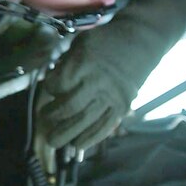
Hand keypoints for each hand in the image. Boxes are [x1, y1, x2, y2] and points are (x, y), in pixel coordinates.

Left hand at [36, 0, 185, 151]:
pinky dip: (89, 139)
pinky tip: (76, 145)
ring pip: (84, 122)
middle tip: (44, 121)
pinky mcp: (122, 106)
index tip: (50, 88)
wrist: (141, 40)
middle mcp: (97, 82)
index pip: (57, 85)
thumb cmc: (106, 40)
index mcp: (83, 63)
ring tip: (52, 140)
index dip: (49, 88)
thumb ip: (65, 64)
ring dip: (65, 134)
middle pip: (68, 108)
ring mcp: (111, 96)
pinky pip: (104, 127)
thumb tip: (50, 86)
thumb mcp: (81, 43)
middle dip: (51, 118)